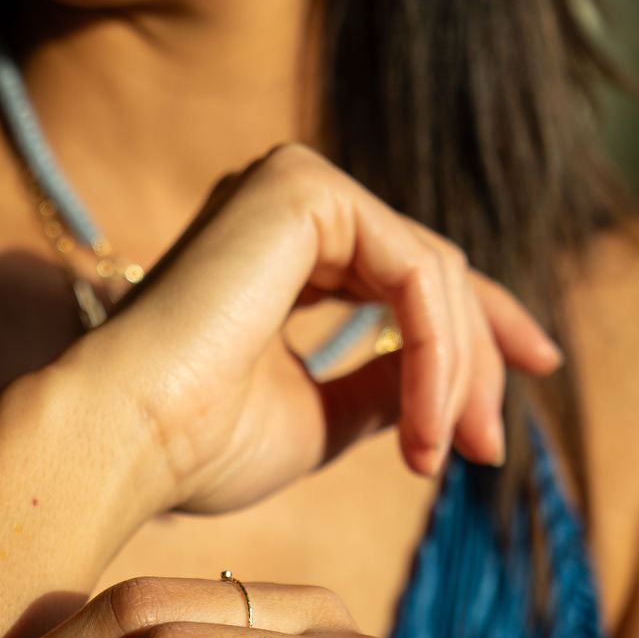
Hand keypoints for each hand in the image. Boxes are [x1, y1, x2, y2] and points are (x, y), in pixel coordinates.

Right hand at [63, 145, 560, 516]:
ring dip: (458, 369)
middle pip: (431, 270)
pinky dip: (437, 350)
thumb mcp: (318, 419)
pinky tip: (427, 420)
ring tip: (450, 452)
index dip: (474, 334)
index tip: (517, 396)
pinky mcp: (301, 187)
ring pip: (431, 270)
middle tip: (489, 449)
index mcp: (281, 250)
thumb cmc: (195, 444)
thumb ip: (379, 389)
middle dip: (476, 362)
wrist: (121, 438)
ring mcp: (292, 185)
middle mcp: (286, 206)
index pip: (406, 276)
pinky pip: (415, 269)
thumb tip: (445, 389)